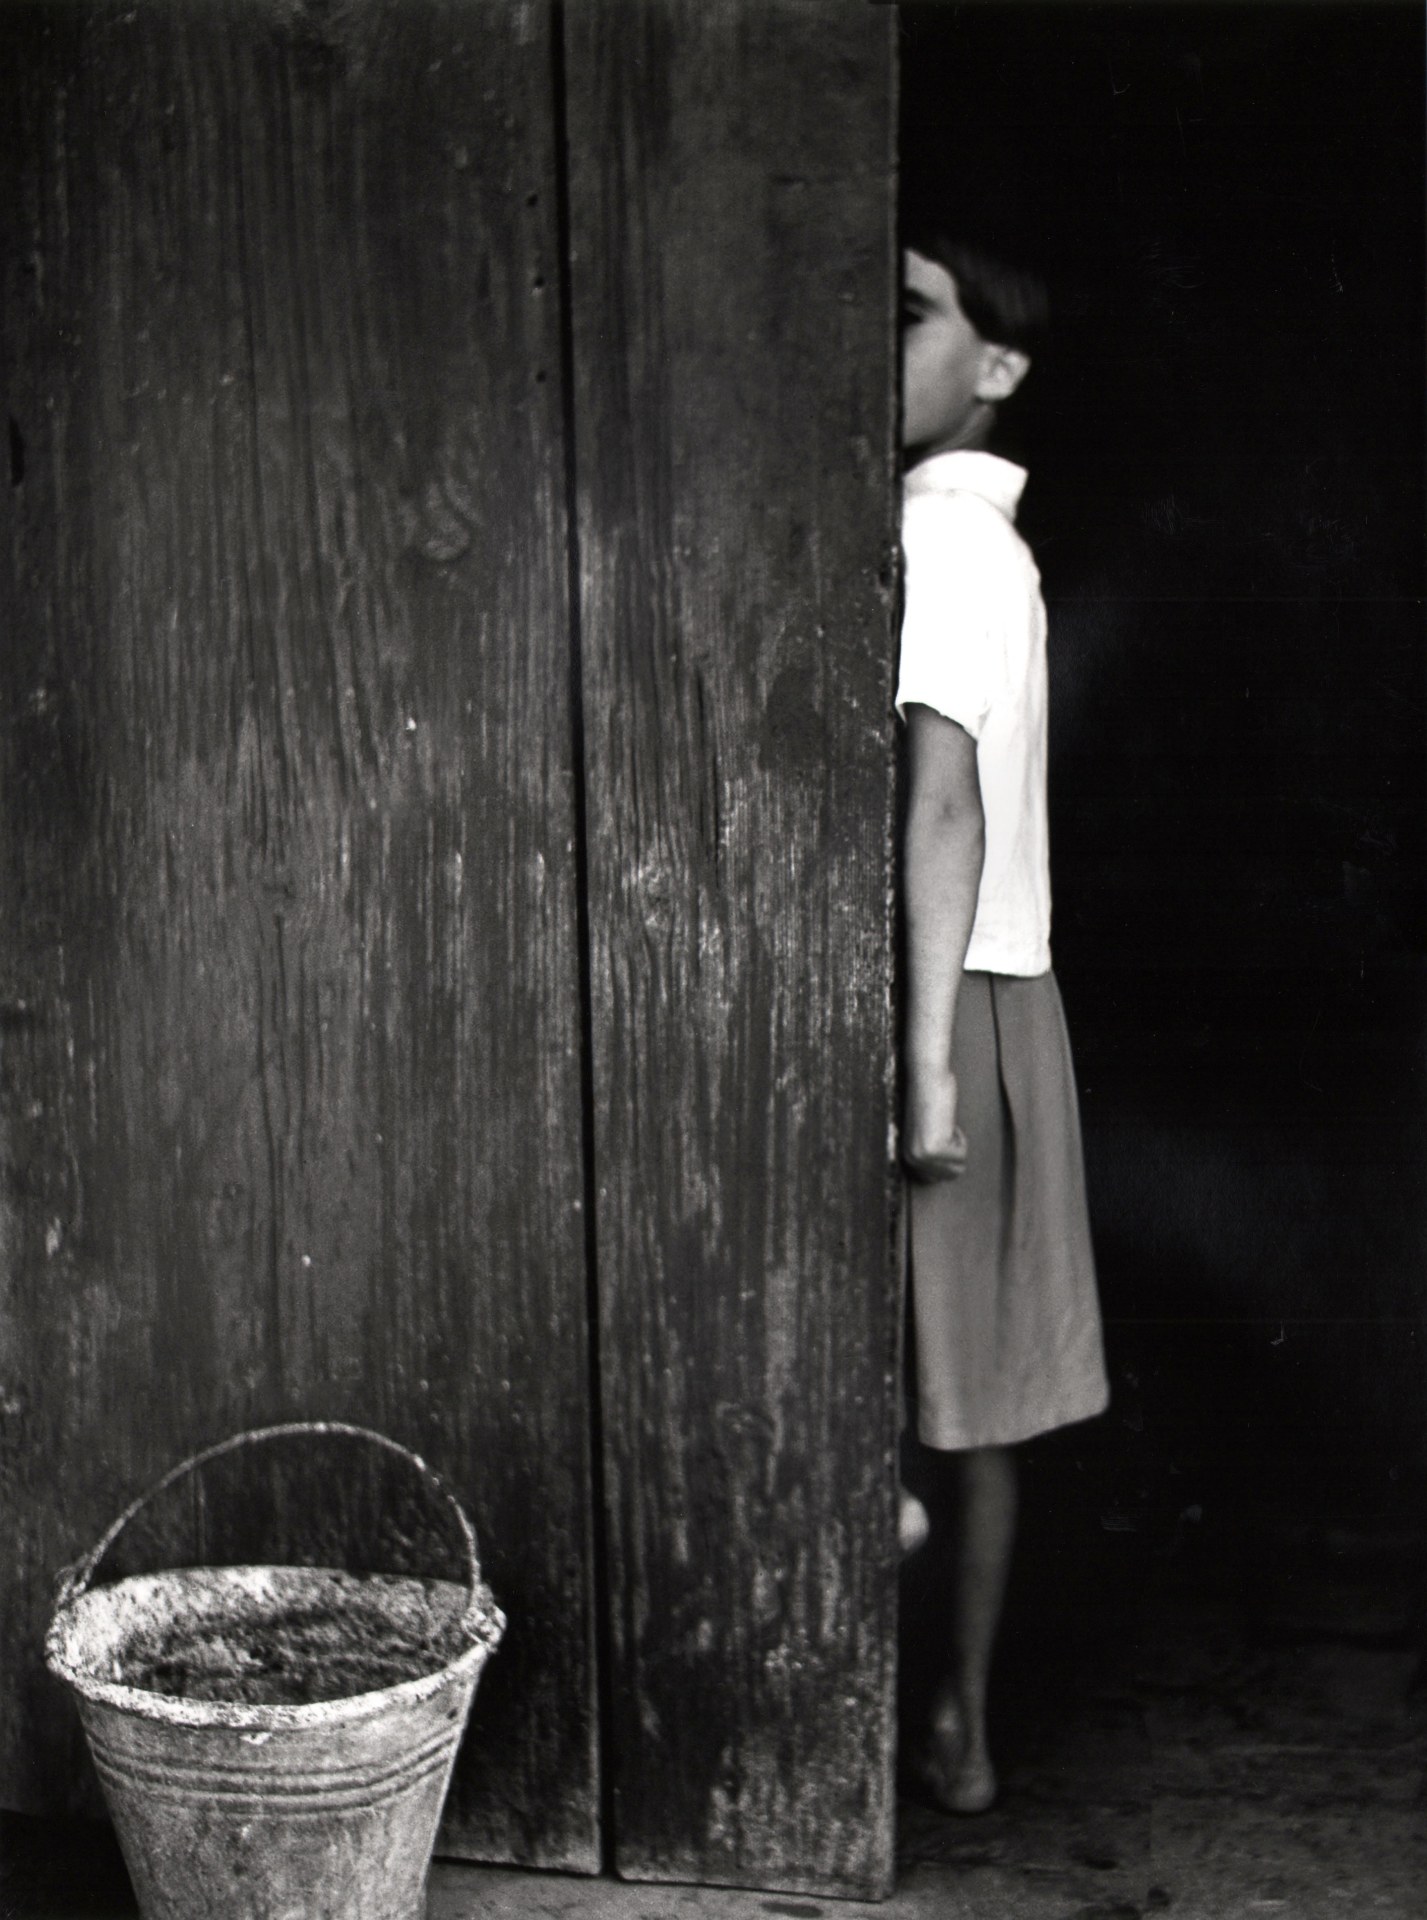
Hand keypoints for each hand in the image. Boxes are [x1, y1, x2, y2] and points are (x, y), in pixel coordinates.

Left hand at [902, 1056, 967, 1180]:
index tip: (940, 1134)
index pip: (936, 1178)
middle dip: (954, 1151)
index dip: (947, 1156)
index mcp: (907, 1156)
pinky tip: (946, 1122)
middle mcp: (911, 1159)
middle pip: (949, 1175)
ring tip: (944, 1125)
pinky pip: (961, 1156)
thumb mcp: (926, 1132)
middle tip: (943, 1128)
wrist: (928, 1079)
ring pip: (957, 1168)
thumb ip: (931, 1151)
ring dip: (958, 1145)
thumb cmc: (931, 1099)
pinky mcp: (933, 1150)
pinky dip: (961, 1138)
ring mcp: (921, 1156)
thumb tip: (945, 1171)